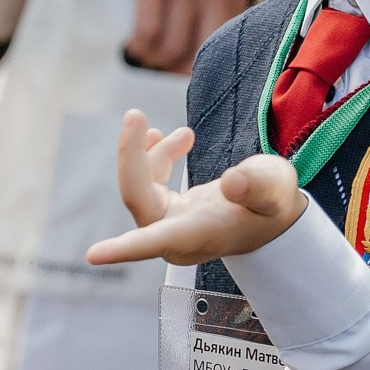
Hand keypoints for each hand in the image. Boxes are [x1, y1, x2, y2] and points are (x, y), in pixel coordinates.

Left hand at [87, 109, 305, 265]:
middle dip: (131, 154)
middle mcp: (174, 236)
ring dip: (152, 152)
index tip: (92, 255)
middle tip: (135, 114)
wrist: (271, 215)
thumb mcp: (276, 189)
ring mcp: (166, 224)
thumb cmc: (274, 205)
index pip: (156, 241)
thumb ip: (258, 186)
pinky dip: (152, 156)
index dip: (124, 248)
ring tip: (186, 135)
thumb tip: (233, 182)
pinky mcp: (164, 212)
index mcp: (197, 235)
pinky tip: (165, 138)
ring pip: (138, 185)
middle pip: (136, 196)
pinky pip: (143, 182)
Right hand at [118, 0, 256, 72]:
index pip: (230, 34)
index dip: (208, 55)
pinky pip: (147, 32)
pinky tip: (133, 40)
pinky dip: (138, 45)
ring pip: (173, 47)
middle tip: (166, 64)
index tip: (191, 60)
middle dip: (182, 66)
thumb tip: (207, 17)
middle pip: (203, 50)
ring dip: (155, 56)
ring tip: (145, 49)